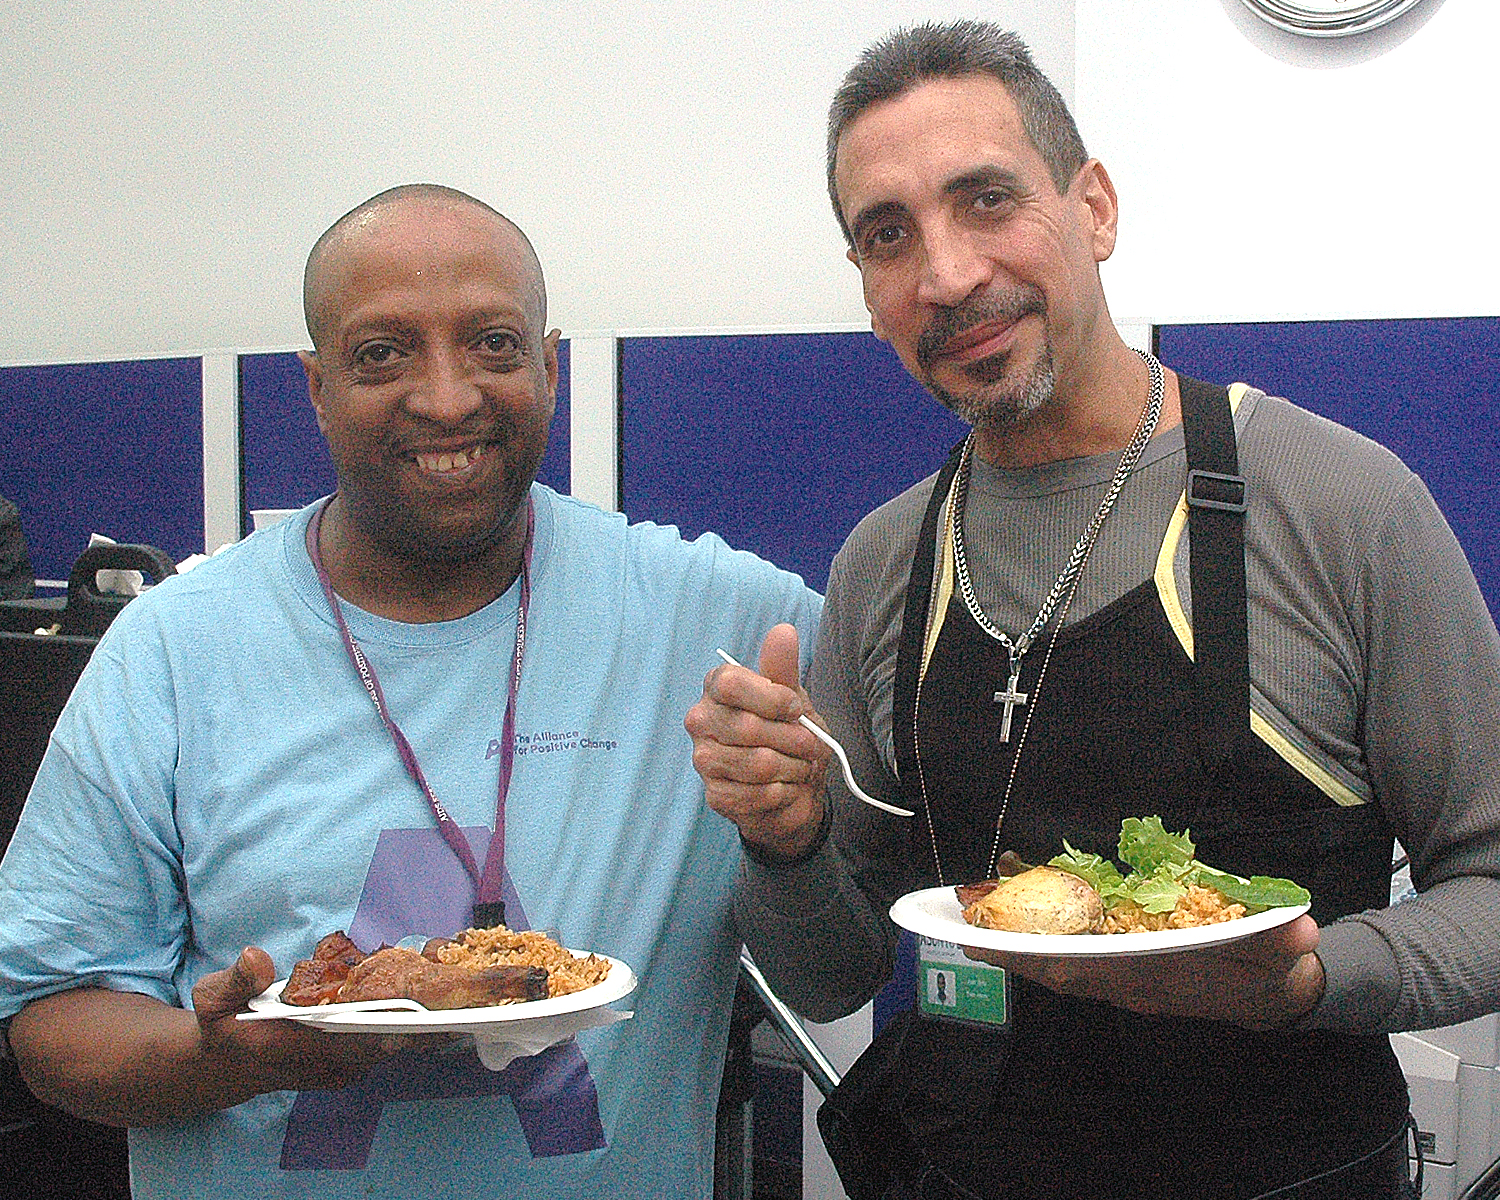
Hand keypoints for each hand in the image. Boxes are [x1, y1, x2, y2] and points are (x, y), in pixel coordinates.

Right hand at [9, 947, 436, 1126]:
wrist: (230, 1062)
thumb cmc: (223, 1026)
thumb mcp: (212, 1001)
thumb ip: (234, 982)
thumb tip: (257, 959)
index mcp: (302, 1051)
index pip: (357, 1043)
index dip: (394, 1026)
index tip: (429, 1010)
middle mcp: (335, 1063)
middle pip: (393, 1042)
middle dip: (428, 1017)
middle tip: (464, 988)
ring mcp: (352, 1062)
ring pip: (402, 1040)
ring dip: (432, 1016)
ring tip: (467, 982)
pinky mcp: (361, 1056)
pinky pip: (400, 1036)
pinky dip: (422, 1015)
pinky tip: (449, 986)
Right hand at [686, 623, 831, 858]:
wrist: (794, 786)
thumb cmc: (789, 736)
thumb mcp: (792, 699)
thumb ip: (783, 668)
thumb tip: (783, 631)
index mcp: (717, 688)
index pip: (731, 684)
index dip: (772, 698)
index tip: (796, 709)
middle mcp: (702, 721)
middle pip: (748, 727)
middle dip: (793, 738)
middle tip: (809, 744)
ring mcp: (704, 759)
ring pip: (757, 763)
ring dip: (792, 767)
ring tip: (799, 766)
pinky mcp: (714, 795)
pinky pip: (755, 794)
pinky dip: (783, 793)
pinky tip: (785, 787)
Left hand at [966, 914, 1325, 1030]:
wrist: (1276, 997)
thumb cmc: (1269, 967)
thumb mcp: (1284, 953)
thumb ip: (1286, 941)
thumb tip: (1298, 930)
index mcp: (1161, 976)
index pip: (1097, 969)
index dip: (1054, 956)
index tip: (1013, 945)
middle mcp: (1133, 983)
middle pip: (1061, 971)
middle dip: (1014, 952)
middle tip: (965, 930)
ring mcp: (1124, 981)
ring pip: (1058, 969)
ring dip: (1017, 951)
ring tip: (971, 927)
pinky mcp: (1123, 973)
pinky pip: (1069, 965)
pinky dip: (1038, 949)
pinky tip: (1012, 934)